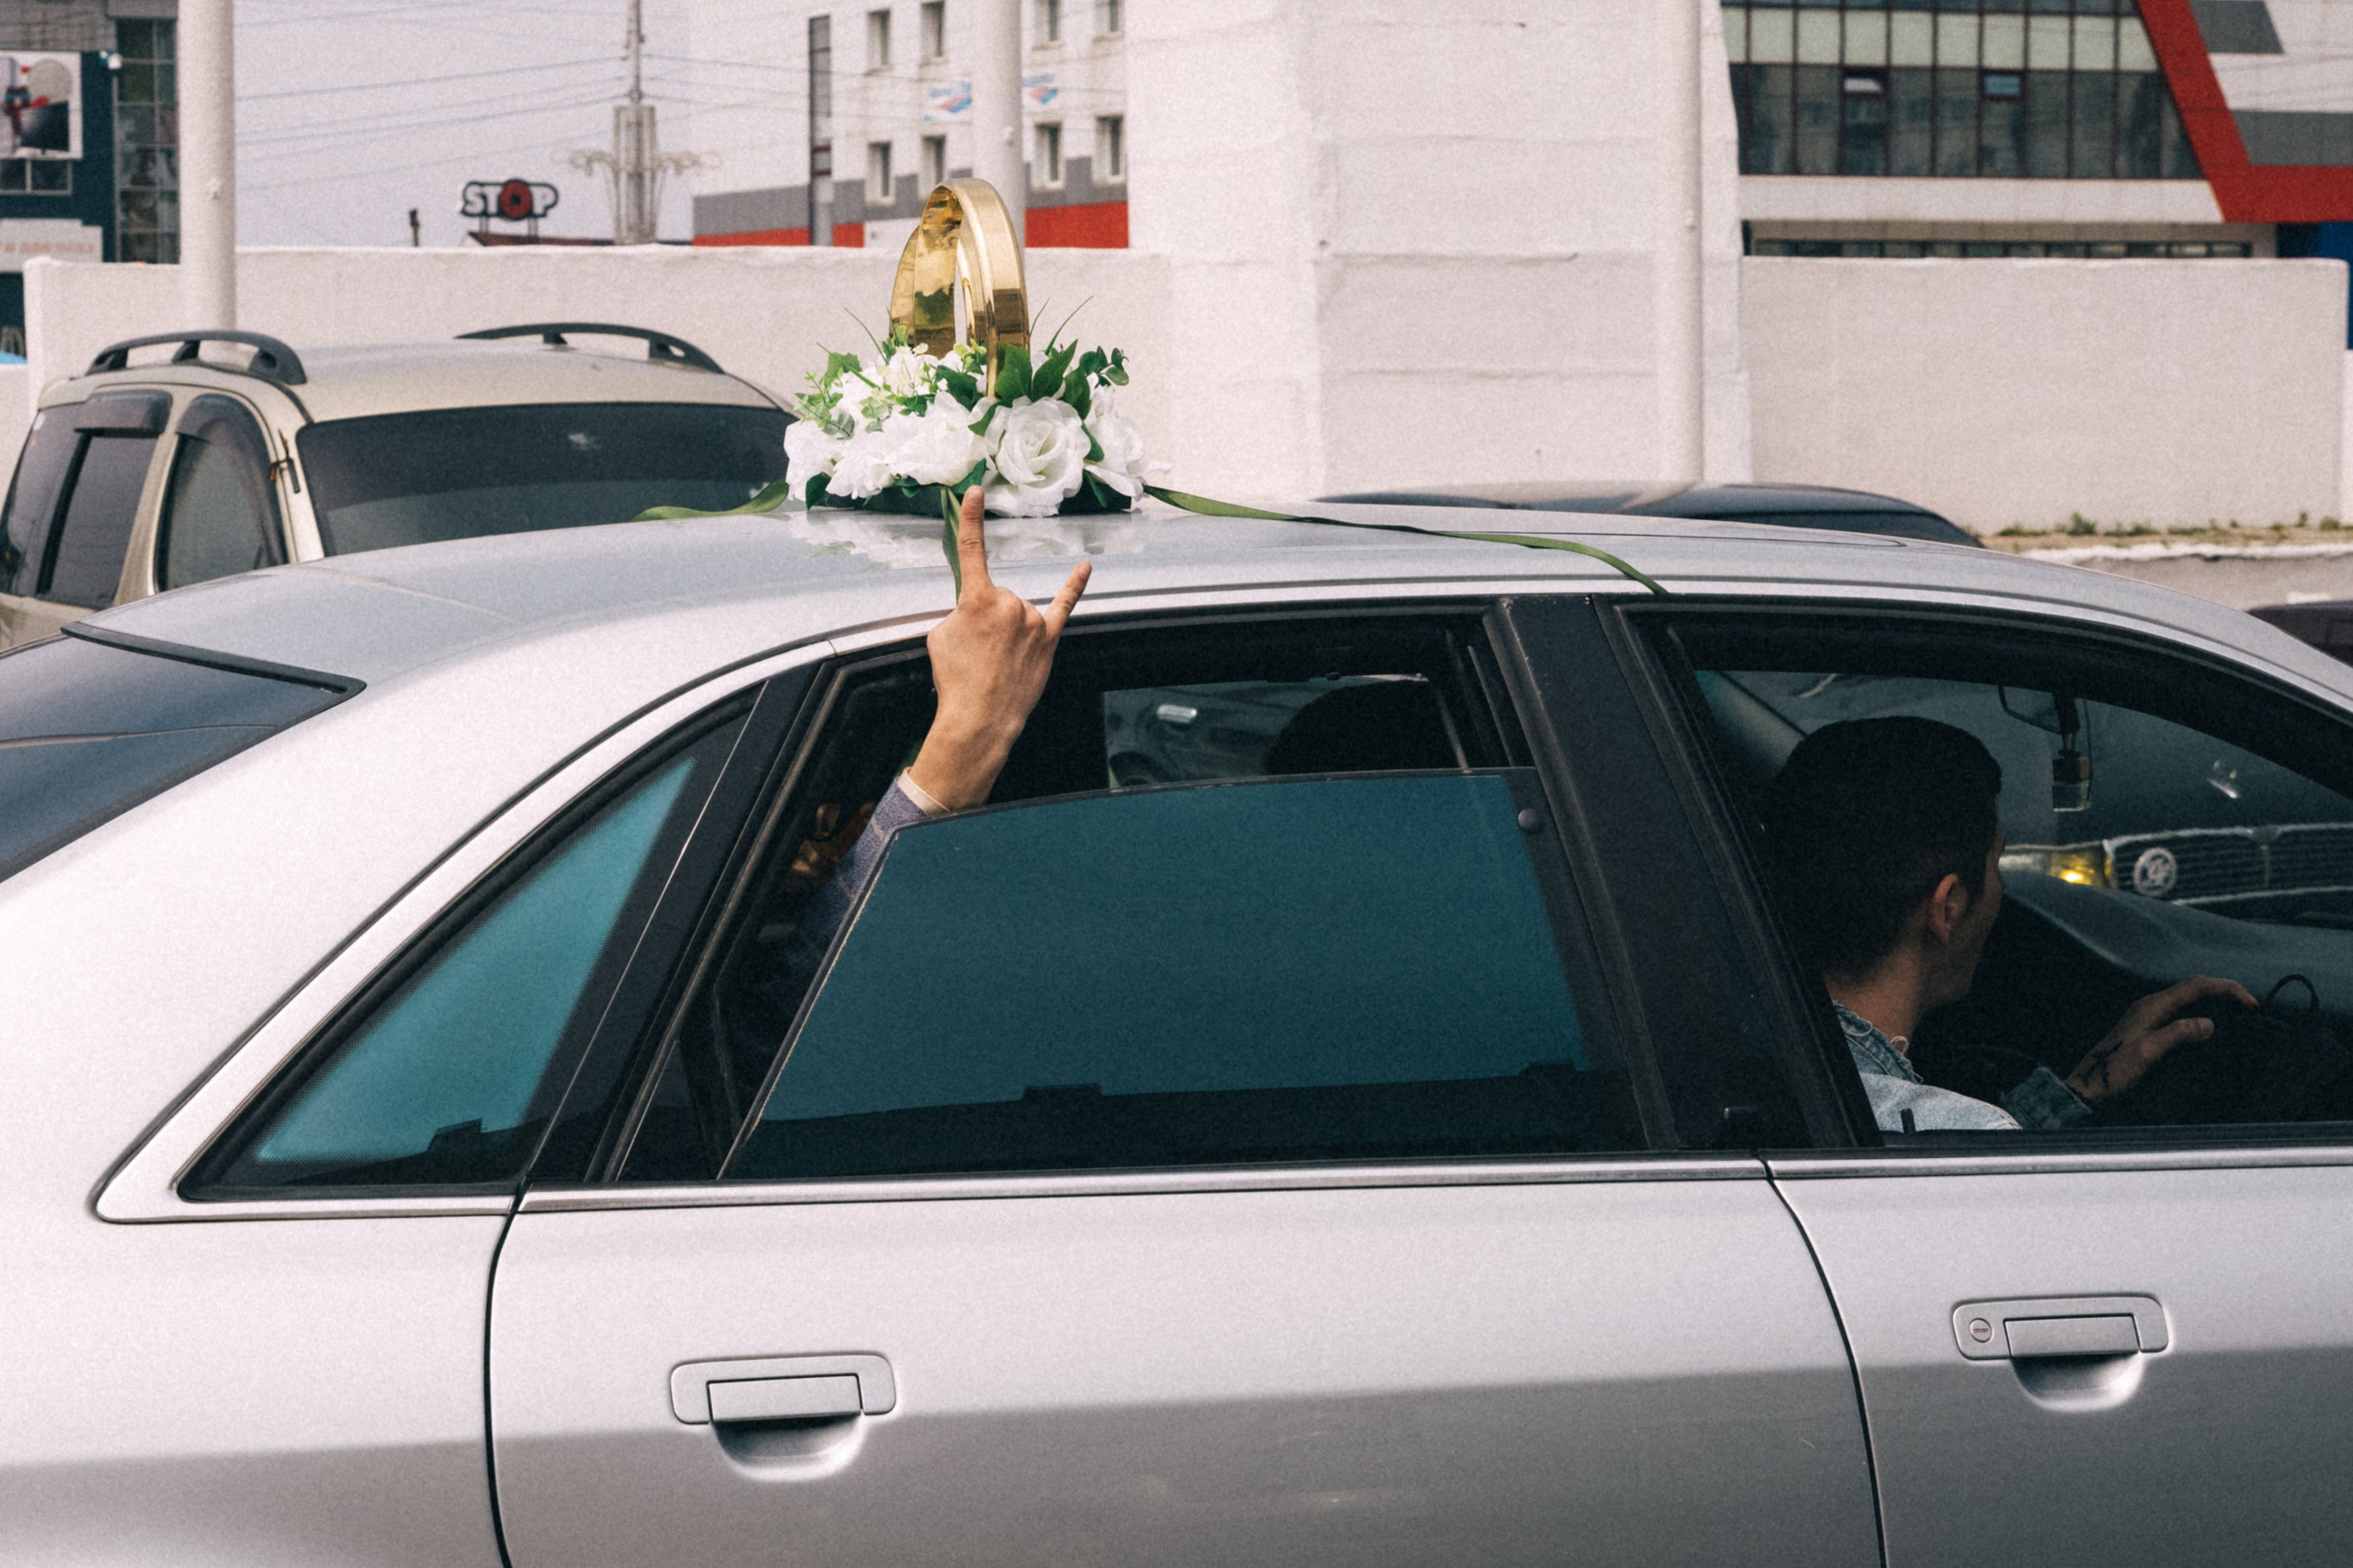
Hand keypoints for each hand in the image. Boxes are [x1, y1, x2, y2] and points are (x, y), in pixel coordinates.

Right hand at [903, 486, 1091, 810]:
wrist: (980, 718)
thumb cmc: (955, 680)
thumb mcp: (940, 636)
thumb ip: (958, 612)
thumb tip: (975, 612)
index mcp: (977, 599)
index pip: (971, 550)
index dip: (971, 519)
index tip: (975, 491)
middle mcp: (1010, 602)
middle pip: (995, 598)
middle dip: (984, 621)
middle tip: (976, 653)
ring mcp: (1033, 620)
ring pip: (1017, 612)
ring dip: (1006, 632)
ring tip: (995, 662)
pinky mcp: (1050, 638)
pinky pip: (1064, 605)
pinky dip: (1075, 585)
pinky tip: (1084, 568)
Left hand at [2064, 974, 2257, 1104]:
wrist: (2089, 1086)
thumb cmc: (2115, 1070)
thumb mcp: (2148, 1052)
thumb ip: (2177, 1034)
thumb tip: (2209, 1023)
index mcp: (2152, 1005)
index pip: (2196, 985)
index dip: (2227, 989)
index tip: (2251, 1004)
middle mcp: (2151, 1005)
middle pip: (2194, 988)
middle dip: (2224, 993)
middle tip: (2250, 1008)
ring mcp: (2149, 1016)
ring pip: (2188, 1000)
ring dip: (2214, 1002)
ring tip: (2238, 1015)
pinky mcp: (2149, 1028)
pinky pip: (2181, 1013)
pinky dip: (2201, 1014)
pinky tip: (2210, 1028)